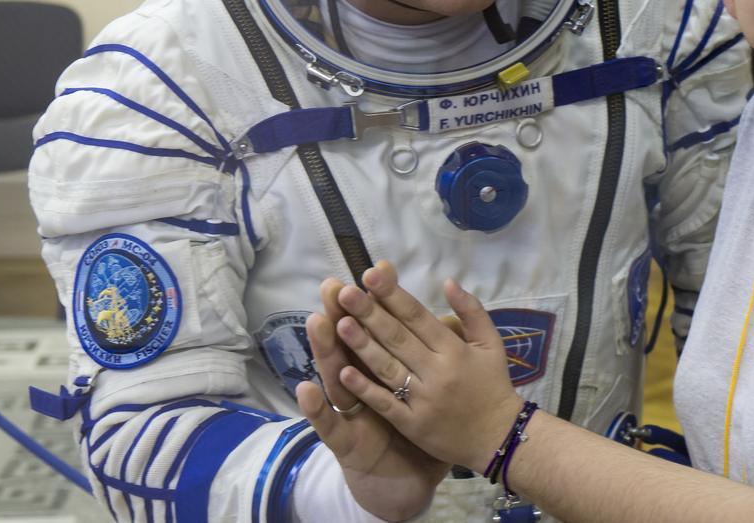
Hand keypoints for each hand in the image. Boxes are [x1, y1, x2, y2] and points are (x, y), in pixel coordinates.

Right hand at [295, 276, 446, 519]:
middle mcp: (361, 384)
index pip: (379, 328)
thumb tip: (447, 314)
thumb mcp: (427, 389)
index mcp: (384, 368)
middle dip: (342, 314)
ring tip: (316, 321)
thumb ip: (431, 354)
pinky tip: (306, 387)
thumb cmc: (418, 429)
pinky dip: (316, 408)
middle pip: (349, 344)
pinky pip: (329, 424)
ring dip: (324, 351)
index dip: (378, 301)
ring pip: (333, 376)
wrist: (407, 481)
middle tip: (333, 285)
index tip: (376, 271)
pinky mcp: (343, 441)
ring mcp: (349, 411)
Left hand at [333, 262, 522, 471]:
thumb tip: (448, 281)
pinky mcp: (412, 424)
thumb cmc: (492, 384)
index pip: (417, 317)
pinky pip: (385, 404)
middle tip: (345, 293)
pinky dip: (365, 389)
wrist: (498, 437)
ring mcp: (422, 399)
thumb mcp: (491, 343)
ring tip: (339, 324)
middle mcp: (437, 371)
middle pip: (398, 338)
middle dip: (370, 314)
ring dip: (362, 346)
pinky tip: (344, 373)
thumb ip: (471, 311)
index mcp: (454, 349)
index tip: (371, 274)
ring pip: (388, 368)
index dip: (393, 295)